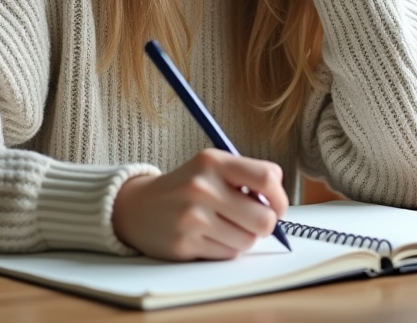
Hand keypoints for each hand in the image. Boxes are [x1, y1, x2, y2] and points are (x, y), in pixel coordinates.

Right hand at [111, 149, 287, 260]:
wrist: (137, 208)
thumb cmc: (186, 188)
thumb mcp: (211, 168)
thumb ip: (246, 179)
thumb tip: (278, 206)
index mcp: (213, 162)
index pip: (267, 177)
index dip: (280, 197)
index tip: (277, 205)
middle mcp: (202, 187)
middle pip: (264, 218)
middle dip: (265, 224)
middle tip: (254, 221)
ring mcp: (192, 217)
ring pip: (248, 241)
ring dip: (244, 238)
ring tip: (227, 227)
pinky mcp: (185, 244)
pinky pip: (228, 254)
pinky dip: (226, 249)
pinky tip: (210, 237)